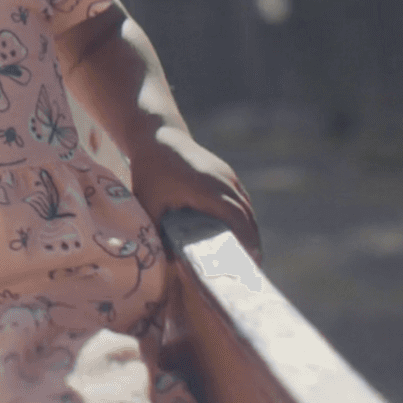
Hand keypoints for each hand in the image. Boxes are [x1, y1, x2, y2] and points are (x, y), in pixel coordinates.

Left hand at [129, 132, 260, 263]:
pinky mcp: (226, 173)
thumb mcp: (150, 203)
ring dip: (249, 230)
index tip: (250, 263)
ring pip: (246, 207)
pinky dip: (243, 217)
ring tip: (246, 256)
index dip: (246, 241)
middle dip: (251, 242)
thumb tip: (169, 265)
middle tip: (250, 268)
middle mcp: (223, 181)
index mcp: (207, 189)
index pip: (237, 219)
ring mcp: (227, 175)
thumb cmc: (150, 171)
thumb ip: (159, 233)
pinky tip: (238, 234)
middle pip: (247, 216)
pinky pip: (241, 198)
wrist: (158, 135)